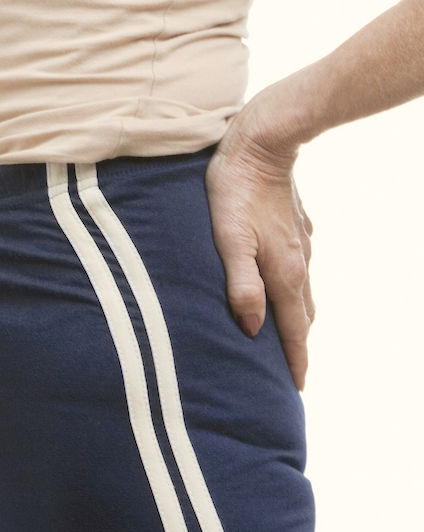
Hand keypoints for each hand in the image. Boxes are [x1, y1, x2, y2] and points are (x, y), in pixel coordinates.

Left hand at [205, 89, 315, 389]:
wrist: (261, 144)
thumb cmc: (235, 193)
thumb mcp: (229, 241)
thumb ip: (241, 285)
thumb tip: (253, 327)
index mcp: (284, 273)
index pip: (292, 329)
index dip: (295, 360)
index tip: (296, 388)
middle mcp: (298, 264)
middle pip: (301, 318)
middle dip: (298, 346)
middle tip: (291, 373)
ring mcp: (300, 247)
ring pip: (302, 296)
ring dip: (296, 321)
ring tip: (286, 340)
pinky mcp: (295, 231)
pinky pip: (298, 273)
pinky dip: (292, 294)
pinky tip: (281, 293)